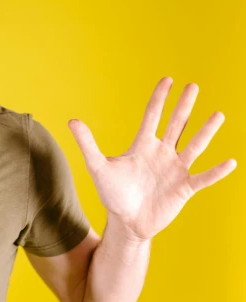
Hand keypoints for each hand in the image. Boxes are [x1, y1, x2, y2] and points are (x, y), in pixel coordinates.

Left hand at [68, 77, 236, 240]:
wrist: (126, 222)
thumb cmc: (113, 194)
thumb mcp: (98, 167)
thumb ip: (88, 144)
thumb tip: (72, 120)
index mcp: (142, 145)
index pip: (152, 116)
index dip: (159, 98)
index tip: (168, 79)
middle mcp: (162, 153)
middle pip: (176, 125)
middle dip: (184, 106)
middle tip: (193, 86)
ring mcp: (175, 170)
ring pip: (194, 146)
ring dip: (205, 132)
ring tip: (218, 115)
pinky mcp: (184, 188)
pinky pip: (203, 178)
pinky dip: (216, 172)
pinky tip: (231, 162)